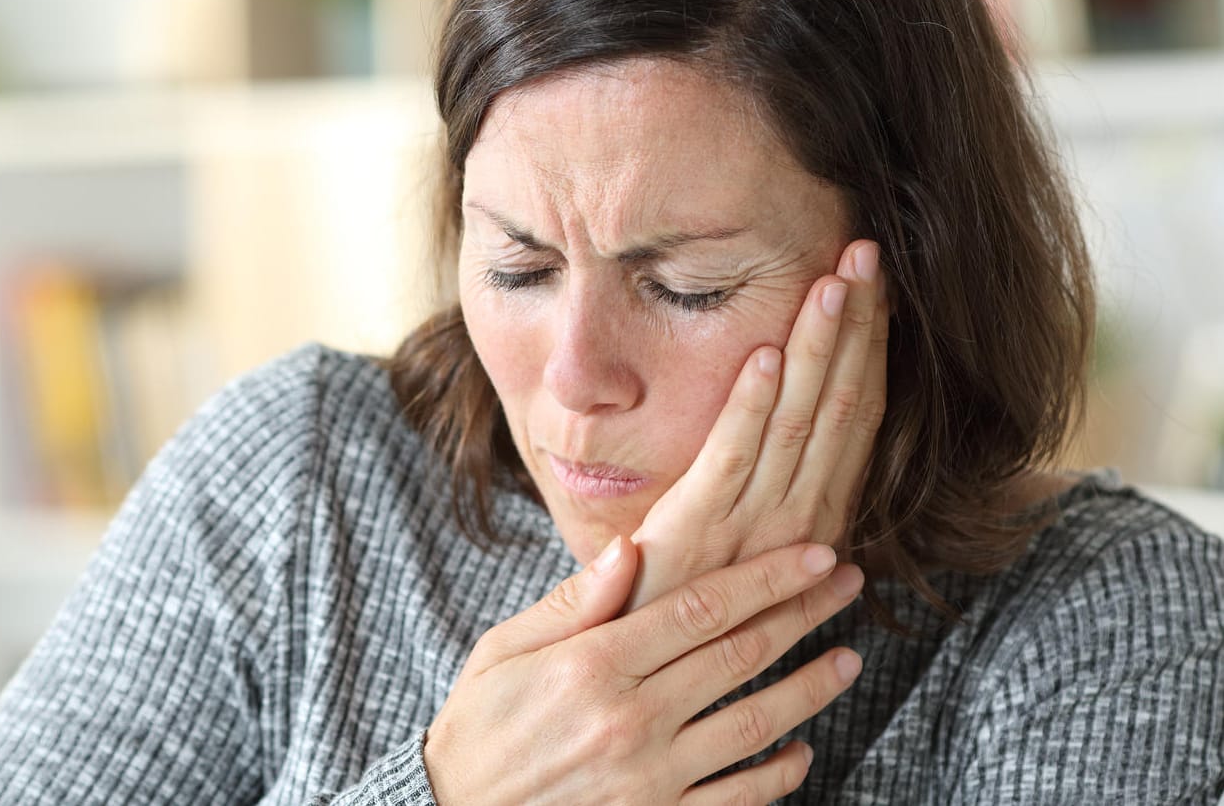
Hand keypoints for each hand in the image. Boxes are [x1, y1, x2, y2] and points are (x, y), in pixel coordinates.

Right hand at [423, 538, 864, 804]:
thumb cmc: (478, 728)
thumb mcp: (504, 651)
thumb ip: (573, 602)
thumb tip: (631, 548)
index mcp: (595, 664)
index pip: (702, 608)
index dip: (767, 578)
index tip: (814, 553)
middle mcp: (631, 718)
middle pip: (739, 656)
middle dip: (803, 614)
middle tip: (849, 584)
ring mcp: (650, 777)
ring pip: (753, 725)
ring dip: (810, 690)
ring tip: (848, 660)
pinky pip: (735, 798)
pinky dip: (776, 775)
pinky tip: (800, 751)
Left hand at [626, 240, 887, 610]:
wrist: (649, 671)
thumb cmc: (694, 601)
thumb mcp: (754, 551)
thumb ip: (784, 512)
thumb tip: (828, 507)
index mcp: (818, 515)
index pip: (856, 415)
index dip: (870, 346)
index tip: (878, 284)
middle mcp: (801, 516)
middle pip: (840, 404)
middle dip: (855, 325)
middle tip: (867, 252)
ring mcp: (753, 523)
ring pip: (797, 419)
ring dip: (816, 348)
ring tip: (832, 281)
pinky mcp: (698, 528)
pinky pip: (732, 455)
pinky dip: (749, 403)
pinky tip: (763, 352)